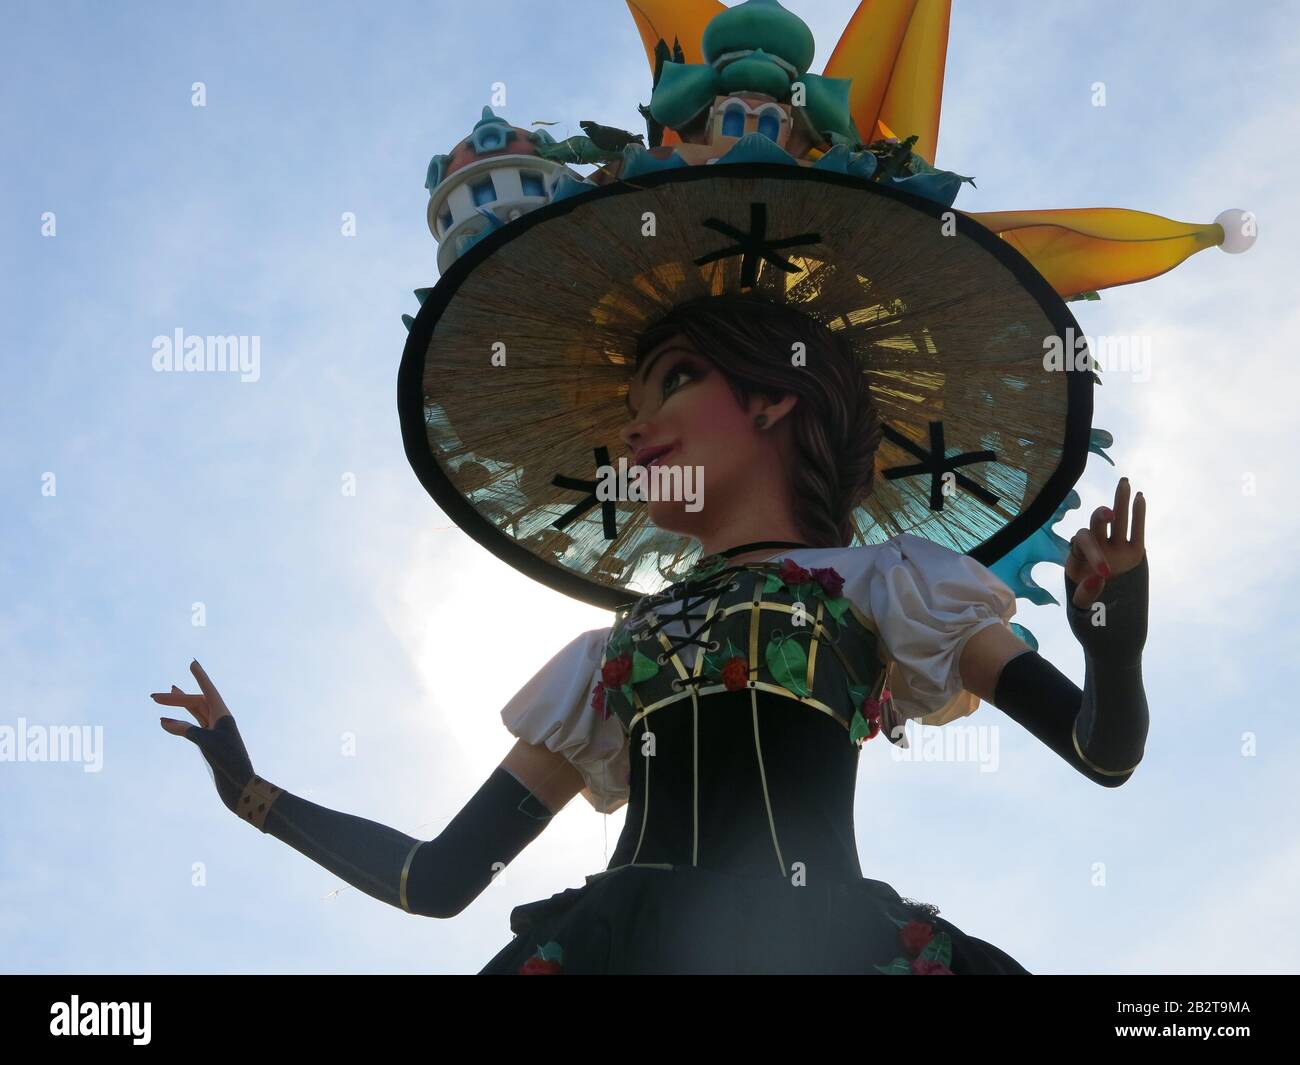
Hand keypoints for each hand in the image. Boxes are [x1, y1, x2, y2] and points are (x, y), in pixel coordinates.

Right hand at [152, 660, 254, 814]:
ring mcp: (214, 731)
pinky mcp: (209, 742)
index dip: (200, 677)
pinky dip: (179, 722)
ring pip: (194, 712)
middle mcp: (219, 720)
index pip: (208, 690)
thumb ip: (185, 730)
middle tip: (153, 697)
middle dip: (175, 698)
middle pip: (196, 702)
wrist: (240, 783)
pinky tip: (167, 721)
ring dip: (179, 705)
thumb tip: (163, 721)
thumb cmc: (228, 762)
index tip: (193, 663)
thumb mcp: (205, 743)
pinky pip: (192, 726)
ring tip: (164, 695)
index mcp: (223, 714)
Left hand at [1066, 476, 1145, 609]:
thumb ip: (1085, 596)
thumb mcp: (1082, 613)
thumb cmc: (1089, 620)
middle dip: (1100, 518)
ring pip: (1116, 522)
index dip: (1093, 554)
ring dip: (1119, 503)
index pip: (1082, 546)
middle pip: (1094, 526)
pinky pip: (1136, 532)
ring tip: (1125, 484)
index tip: (1105, 573)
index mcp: (1076, 561)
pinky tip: (1140, 497)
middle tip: (1109, 516)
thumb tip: (1097, 578)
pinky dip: (1138, 515)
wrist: (1108, 628)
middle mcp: (1094, 551)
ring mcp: (1114, 550)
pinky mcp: (1134, 554)